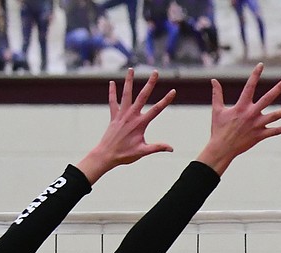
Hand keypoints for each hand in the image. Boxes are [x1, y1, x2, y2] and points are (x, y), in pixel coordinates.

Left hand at [77, 68, 176, 183]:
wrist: (106, 155)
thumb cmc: (125, 155)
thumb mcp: (143, 152)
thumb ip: (157, 147)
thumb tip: (171, 148)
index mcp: (140, 124)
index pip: (156, 109)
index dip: (166, 100)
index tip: (173, 91)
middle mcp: (131, 116)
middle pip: (143, 96)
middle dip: (150, 83)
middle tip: (155, 72)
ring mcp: (121, 115)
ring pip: (126, 94)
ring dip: (129, 81)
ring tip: (131, 69)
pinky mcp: (114, 116)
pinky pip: (112, 101)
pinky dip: (112, 92)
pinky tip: (112, 82)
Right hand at [197, 63, 280, 174]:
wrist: (222, 149)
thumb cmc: (218, 129)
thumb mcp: (217, 110)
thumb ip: (217, 94)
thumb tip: (213, 80)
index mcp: (241, 106)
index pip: (249, 86)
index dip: (255, 75)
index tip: (261, 65)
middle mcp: (251, 114)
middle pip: (268, 98)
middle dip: (279, 88)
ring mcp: (257, 125)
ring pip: (276, 116)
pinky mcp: (260, 136)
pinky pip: (276, 131)